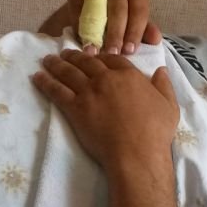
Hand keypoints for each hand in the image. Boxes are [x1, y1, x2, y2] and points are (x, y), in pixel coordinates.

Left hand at [32, 49, 178, 171]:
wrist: (136, 153)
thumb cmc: (156, 132)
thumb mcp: (169, 106)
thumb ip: (164, 86)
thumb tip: (161, 70)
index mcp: (129, 76)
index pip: (112, 59)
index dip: (101, 55)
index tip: (94, 54)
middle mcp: (106, 79)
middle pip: (87, 61)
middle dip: (74, 55)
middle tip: (64, 52)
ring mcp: (89, 92)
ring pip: (69, 73)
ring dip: (56, 64)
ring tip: (47, 60)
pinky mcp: (75, 108)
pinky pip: (57, 91)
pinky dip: (46, 83)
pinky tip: (37, 77)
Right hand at [38, 0, 161, 54]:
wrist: (92, 8)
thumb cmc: (119, 18)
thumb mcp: (134, 24)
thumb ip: (145, 32)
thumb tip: (156, 39)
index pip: (139, 12)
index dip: (134, 33)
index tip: (129, 51)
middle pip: (119, 10)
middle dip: (116, 34)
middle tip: (112, 54)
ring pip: (97, 8)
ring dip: (94, 31)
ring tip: (94, 51)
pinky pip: (79, 5)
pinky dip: (79, 23)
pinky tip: (81, 39)